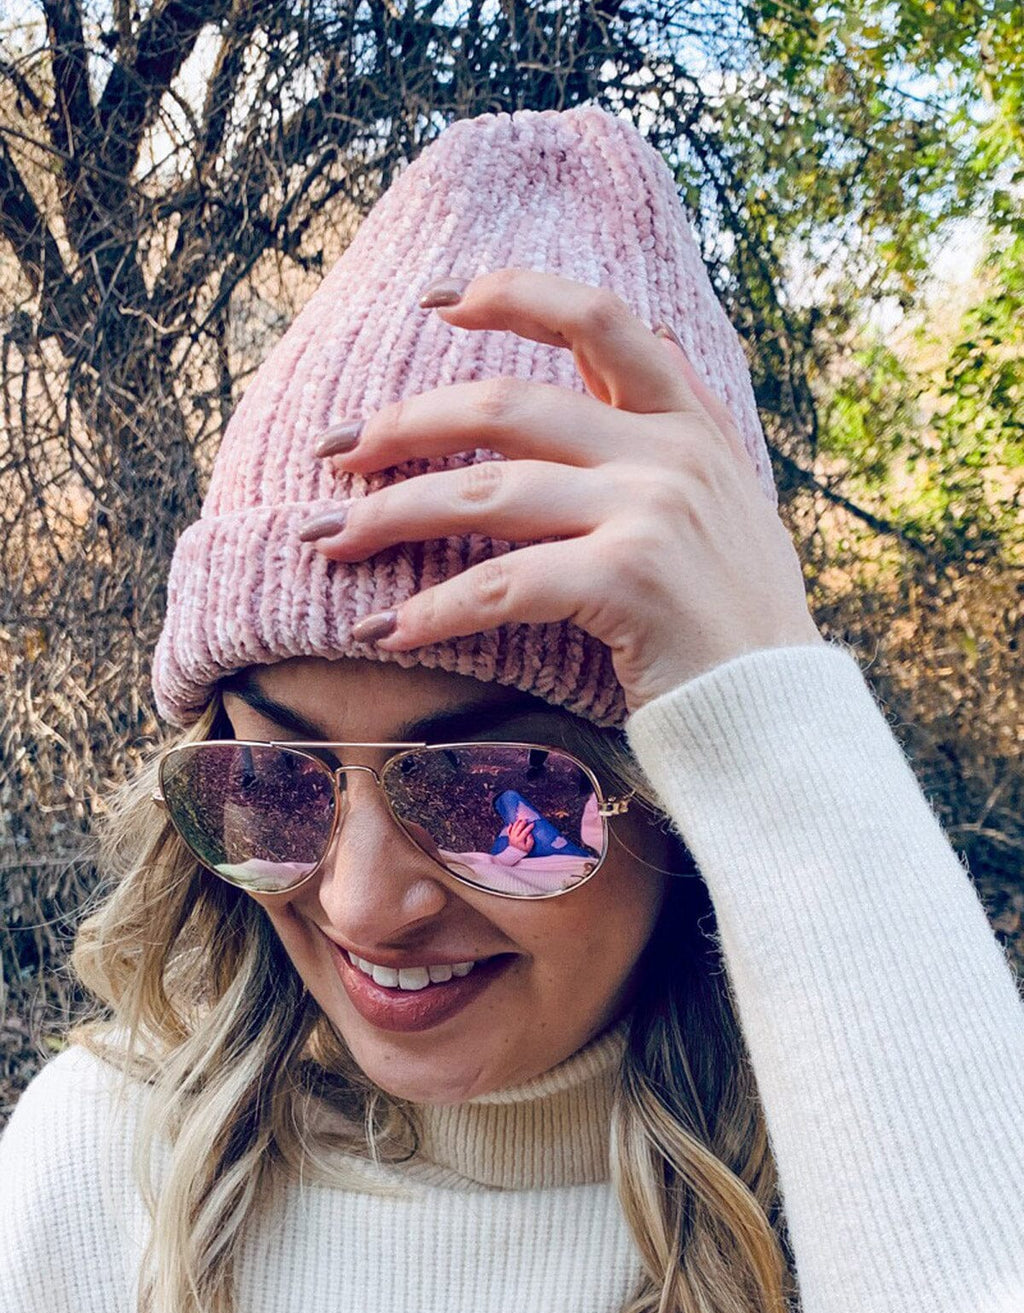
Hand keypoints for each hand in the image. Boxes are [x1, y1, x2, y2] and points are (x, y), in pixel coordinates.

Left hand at [304, 268, 823, 714]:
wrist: (783, 716)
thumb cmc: (736, 626)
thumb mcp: (724, 508)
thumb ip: (673, 439)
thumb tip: (621, 371)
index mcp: (688, 425)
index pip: (598, 321)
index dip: (514, 294)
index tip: (438, 300)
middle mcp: (670, 453)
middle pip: (506, 406)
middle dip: (403, 423)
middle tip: (333, 452)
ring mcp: (652, 510)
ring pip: (486, 490)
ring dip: (389, 514)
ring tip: (326, 540)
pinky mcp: (629, 578)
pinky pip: (501, 584)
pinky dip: (432, 609)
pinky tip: (383, 631)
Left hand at [507, 817, 534, 853]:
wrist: (515, 854)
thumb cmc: (522, 851)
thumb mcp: (529, 847)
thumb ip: (530, 841)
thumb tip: (530, 835)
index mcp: (520, 840)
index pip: (525, 832)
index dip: (529, 827)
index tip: (532, 824)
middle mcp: (515, 837)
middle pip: (518, 828)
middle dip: (523, 823)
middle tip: (526, 820)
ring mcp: (511, 836)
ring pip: (513, 827)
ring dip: (517, 823)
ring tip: (521, 820)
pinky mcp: (509, 836)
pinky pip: (508, 830)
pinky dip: (509, 826)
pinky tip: (511, 823)